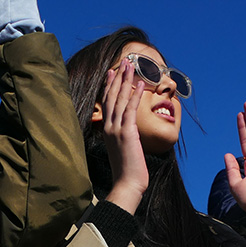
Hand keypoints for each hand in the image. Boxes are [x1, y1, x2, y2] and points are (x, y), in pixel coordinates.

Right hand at [101, 58, 148, 212]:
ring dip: (125, 81)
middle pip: (111, 97)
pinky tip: (139, 84)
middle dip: (117, 78)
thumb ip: (123, 137)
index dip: (109, 86)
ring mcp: (116, 129)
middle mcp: (109, 127)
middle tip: (123, 62)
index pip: (107, 103)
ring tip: (130, 65)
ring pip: (119, 99)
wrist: (126, 184)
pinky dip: (134, 95)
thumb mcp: (122, 149)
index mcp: (107, 130)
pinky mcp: (127, 133)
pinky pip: (130, 109)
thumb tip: (129, 131)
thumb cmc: (127, 171)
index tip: (112, 72)